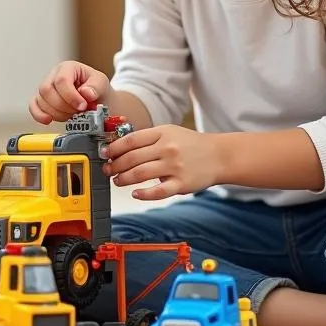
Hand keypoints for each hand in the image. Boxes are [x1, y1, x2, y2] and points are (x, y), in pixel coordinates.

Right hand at [29, 61, 110, 123]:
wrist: (96, 99)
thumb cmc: (96, 89)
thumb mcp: (102, 83)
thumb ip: (96, 86)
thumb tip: (86, 93)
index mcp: (68, 67)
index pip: (61, 80)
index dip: (71, 96)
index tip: (82, 106)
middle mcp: (53, 75)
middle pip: (47, 90)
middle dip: (63, 106)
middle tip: (78, 111)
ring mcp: (46, 88)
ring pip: (41, 101)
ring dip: (57, 113)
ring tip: (72, 115)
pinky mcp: (41, 100)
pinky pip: (33, 106)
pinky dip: (39, 115)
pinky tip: (48, 120)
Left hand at [103, 125, 224, 200]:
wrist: (219, 155)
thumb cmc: (191, 144)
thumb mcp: (170, 132)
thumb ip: (147, 138)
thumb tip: (120, 147)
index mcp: (162, 133)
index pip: (130, 140)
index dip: (113, 148)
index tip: (105, 153)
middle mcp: (167, 149)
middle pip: (132, 158)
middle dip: (114, 165)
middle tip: (107, 169)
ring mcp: (174, 167)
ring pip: (140, 174)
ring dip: (123, 179)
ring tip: (117, 180)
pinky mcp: (181, 184)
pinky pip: (158, 191)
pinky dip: (143, 194)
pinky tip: (135, 193)